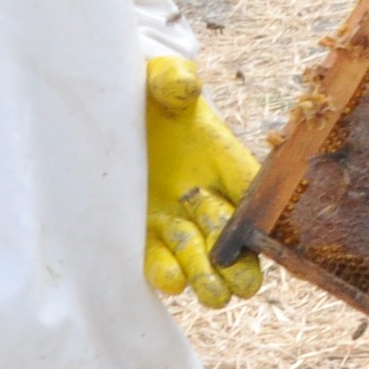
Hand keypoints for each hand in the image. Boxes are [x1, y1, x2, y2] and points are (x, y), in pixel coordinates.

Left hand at [142, 57, 265, 306]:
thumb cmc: (148, 91)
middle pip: (234, 241)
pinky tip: (171, 279)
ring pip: (201, 261)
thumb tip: (184, 86)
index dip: (258, 216)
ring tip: (212, 291)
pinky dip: (167, 274)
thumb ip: (173, 80)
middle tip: (237, 277)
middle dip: (240, 265)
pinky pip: (159, 263)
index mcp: (224, 161)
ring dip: (208, 277)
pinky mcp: (143, 234)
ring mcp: (174, 220)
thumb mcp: (161, 77)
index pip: (251, 191)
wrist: (110, 108)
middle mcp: (205, 197)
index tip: (256, 233)